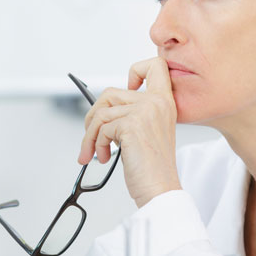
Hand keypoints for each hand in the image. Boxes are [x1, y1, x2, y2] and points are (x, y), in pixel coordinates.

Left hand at [77, 57, 180, 207]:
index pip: (155, 66)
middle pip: (110, 92)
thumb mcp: (147, 131)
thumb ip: (133, 113)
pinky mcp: (131, 125)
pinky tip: (104, 157)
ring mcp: (145, 112)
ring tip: (95, 152)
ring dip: (90, 136)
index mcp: (164, 102)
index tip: (128, 86)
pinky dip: (96, 144)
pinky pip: (101, 128)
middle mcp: (157, 103)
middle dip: (94, 116)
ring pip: (101, 113)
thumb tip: (103, 109)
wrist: (160, 190)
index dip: (136, 70)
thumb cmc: (153, 168)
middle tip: (91, 135)